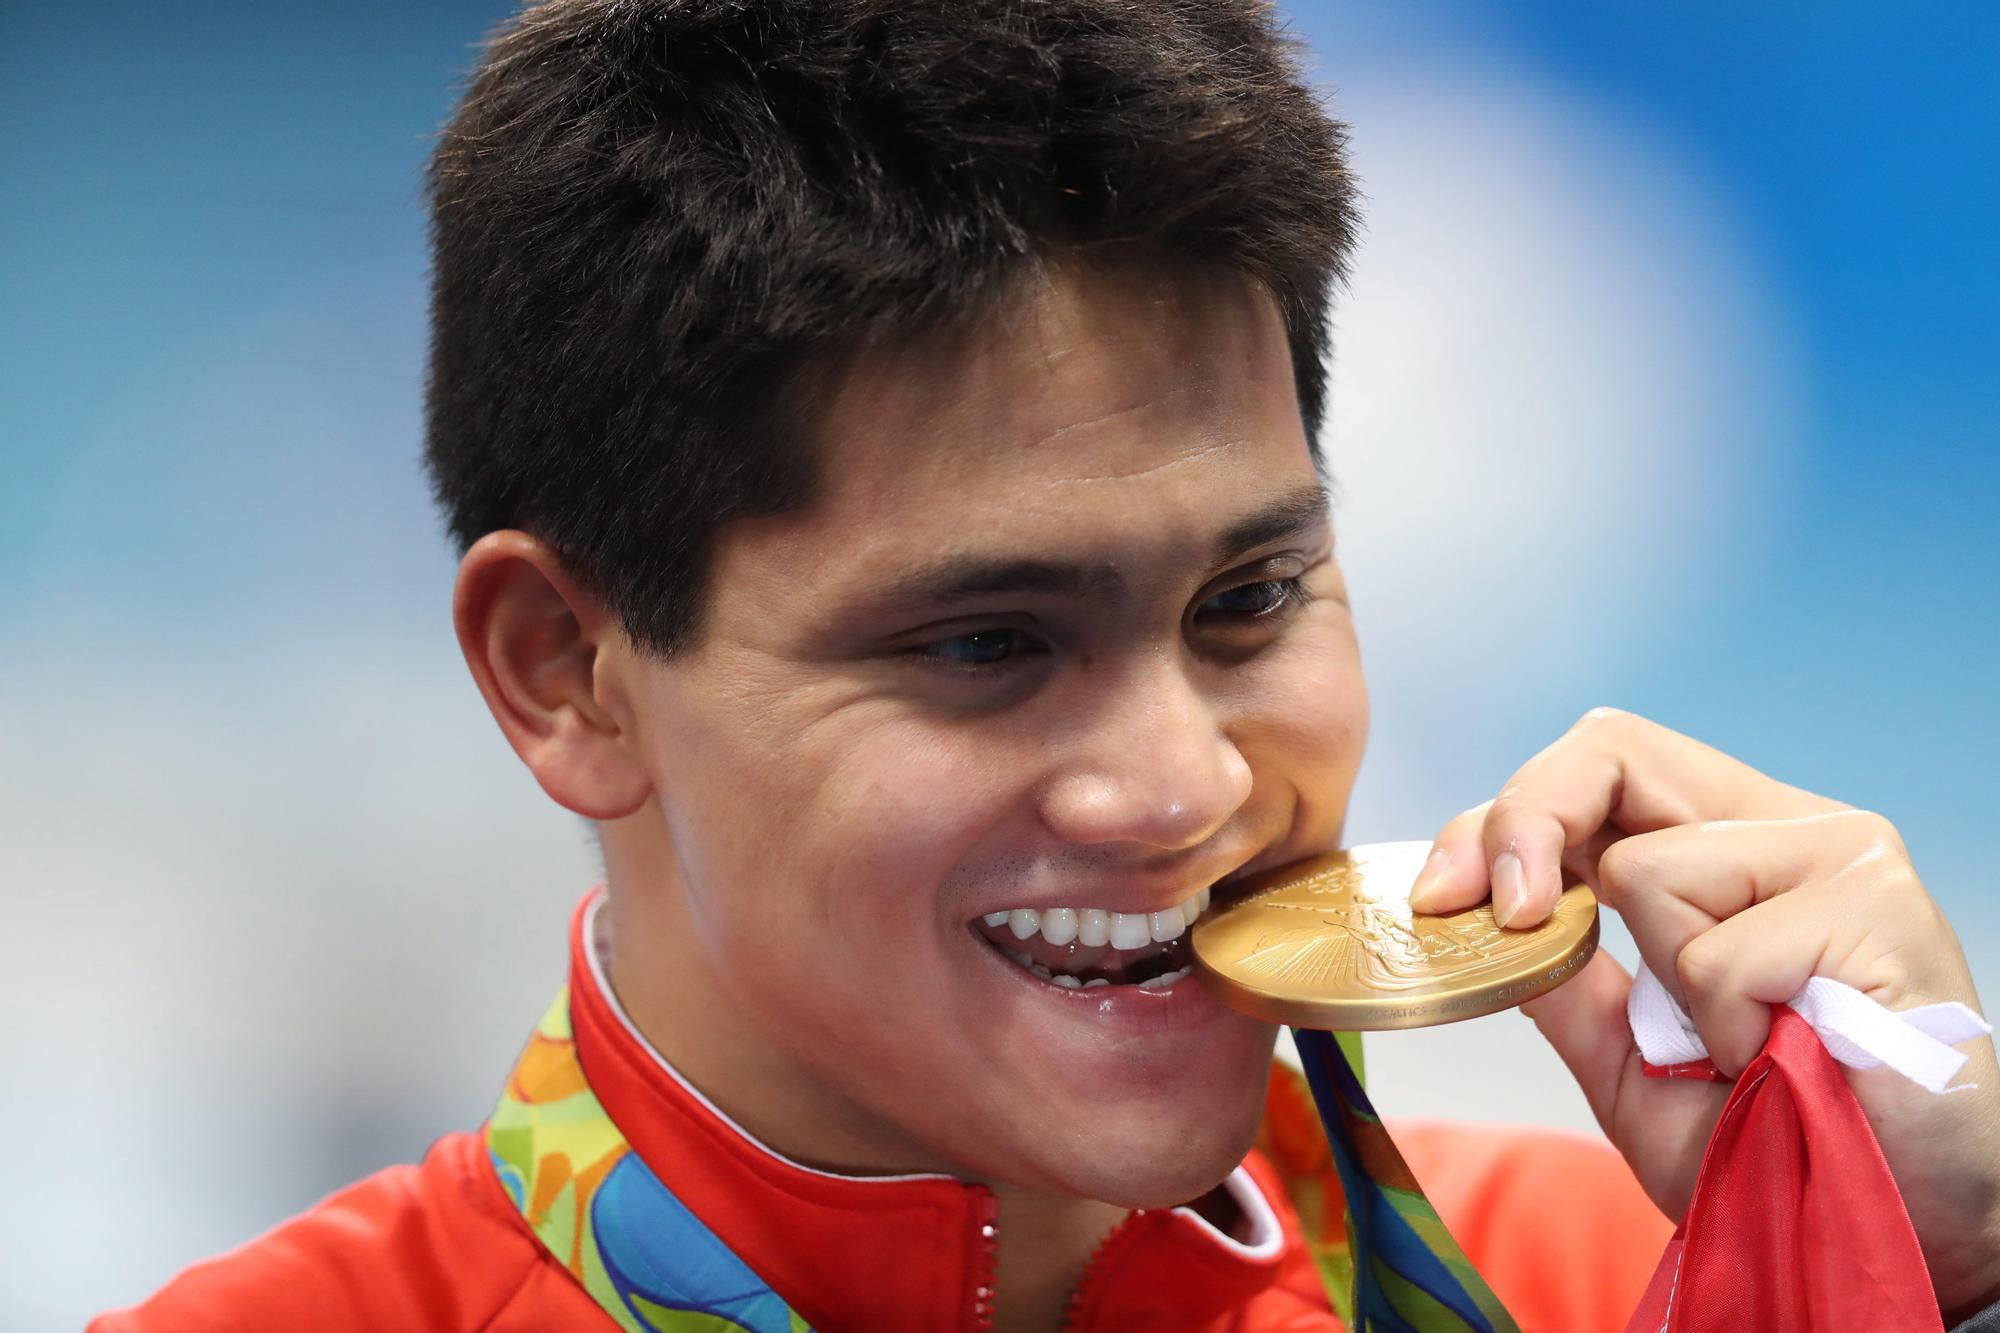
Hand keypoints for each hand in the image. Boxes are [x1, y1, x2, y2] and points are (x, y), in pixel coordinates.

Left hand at [1404, 707, 1999, 1320]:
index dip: (1504, 818)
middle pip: (1609, 750)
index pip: (1598, 769)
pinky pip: (1715, 954)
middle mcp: (1786, 828)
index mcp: (1728, 850)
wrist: (1903, 1234)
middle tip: (1509, 918)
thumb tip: (1478, 918)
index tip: (1439, 900)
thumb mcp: (1634, 1069)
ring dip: (1666, 989)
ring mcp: (1840, 854)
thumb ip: (1563, 988)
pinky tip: (1794, 1060)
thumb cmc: (1779, 1151)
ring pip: (1645, 870)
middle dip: (1524, 826)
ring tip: (1747, 1048)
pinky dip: (1727, 1030)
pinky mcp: (1878, 902)